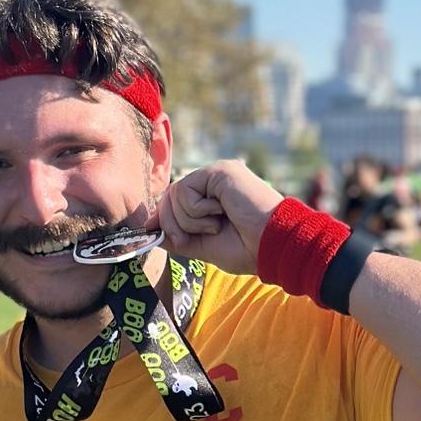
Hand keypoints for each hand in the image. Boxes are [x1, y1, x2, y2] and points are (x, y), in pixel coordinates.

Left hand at [154, 161, 283, 275]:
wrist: (271, 247)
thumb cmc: (247, 249)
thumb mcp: (202, 245)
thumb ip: (177, 235)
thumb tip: (148, 229)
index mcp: (212, 197)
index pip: (174, 201)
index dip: (162, 217)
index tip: (152, 233)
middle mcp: (214, 181)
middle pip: (169, 197)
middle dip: (174, 224)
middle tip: (196, 237)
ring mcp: (216, 174)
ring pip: (174, 195)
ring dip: (190, 221)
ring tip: (218, 224)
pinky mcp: (219, 171)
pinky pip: (185, 191)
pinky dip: (197, 211)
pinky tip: (222, 213)